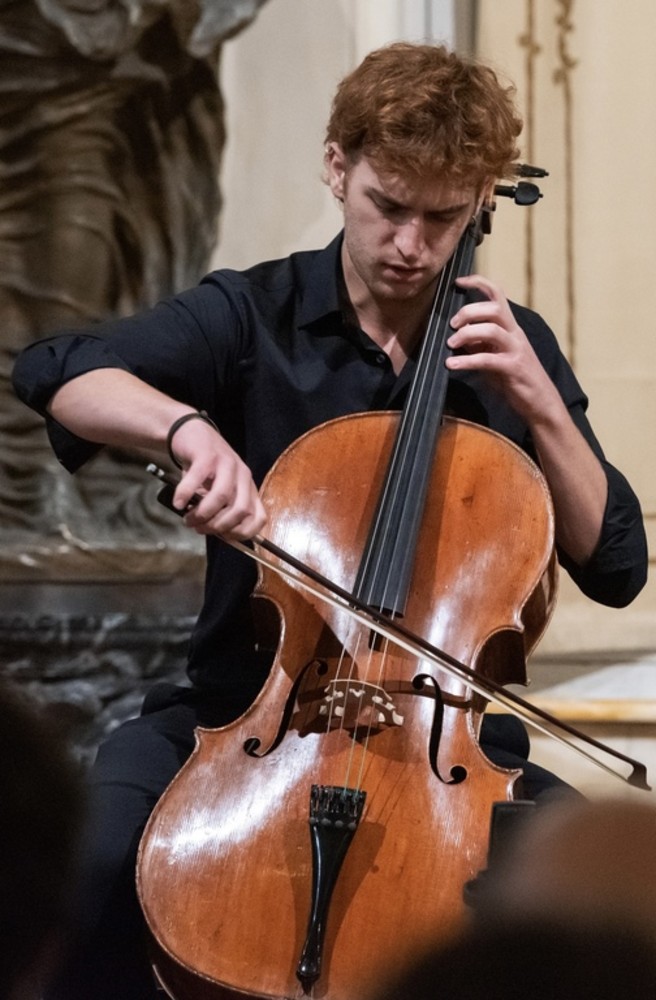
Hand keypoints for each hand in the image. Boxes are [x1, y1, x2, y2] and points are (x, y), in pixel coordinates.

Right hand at [170, 418, 266, 541]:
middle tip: (199, 528)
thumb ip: (220, 510)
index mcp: (249, 488)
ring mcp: (226, 464)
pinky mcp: (207, 456)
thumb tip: (215, 534)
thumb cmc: (205, 469)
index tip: (222, 537)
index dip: (242, 533)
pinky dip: (185, 495)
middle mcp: (243, 476)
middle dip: (218, 526)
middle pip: (241, 510)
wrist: (191, 434)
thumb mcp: (217, 490)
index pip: (258, 518)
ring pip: (221, 497)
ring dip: (202, 514)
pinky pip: (197, 481)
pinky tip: (178, 503)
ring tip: (188, 519)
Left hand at [446, 274, 560, 425]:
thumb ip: (478, 344)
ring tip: (450, 345)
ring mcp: (516, 350)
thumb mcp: (494, 356)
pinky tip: (451, 364)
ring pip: (492, 330)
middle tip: (452, 325)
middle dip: (468, 312)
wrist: (540, 403)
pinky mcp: (513, 368)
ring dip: (466, 334)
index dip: (479, 283)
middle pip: (493, 309)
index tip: (458, 282)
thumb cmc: (515, 379)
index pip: (498, 295)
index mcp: (510, 327)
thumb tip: (457, 335)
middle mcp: (515, 334)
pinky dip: (466, 361)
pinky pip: (488, 360)